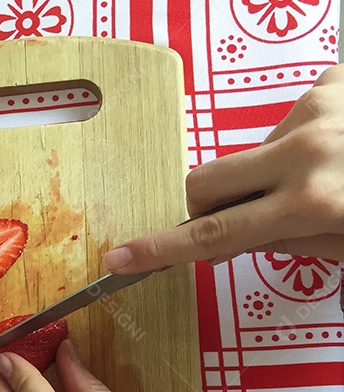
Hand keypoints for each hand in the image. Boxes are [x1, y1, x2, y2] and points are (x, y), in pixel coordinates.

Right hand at [103, 63, 343, 273]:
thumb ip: (288, 240)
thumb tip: (237, 239)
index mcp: (311, 202)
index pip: (213, 233)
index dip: (161, 249)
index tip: (120, 257)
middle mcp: (305, 152)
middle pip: (206, 182)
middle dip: (208, 203)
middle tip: (241, 213)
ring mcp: (315, 111)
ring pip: (254, 152)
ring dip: (273, 169)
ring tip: (322, 173)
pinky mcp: (329, 84)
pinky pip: (290, 119)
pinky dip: (303, 138)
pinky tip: (337, 145)